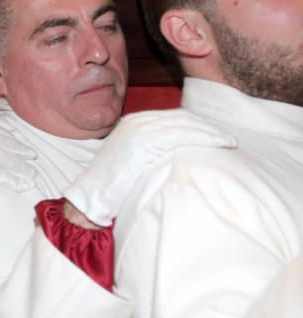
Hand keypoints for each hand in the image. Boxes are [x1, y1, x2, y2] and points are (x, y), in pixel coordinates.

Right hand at [0, 117, 36, 196]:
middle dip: (20, 152)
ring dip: (21, 169)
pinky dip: (13, 180)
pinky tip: (23, 184)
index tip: (20, 145)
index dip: (10, 140)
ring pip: (7, 160)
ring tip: (32, 176)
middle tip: (33, 157)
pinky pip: (1, 174)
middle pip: (4, 144)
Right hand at [64, 109, 235, 225]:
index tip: (217, 135)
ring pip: (184, 124)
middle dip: (208, 127)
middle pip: (182, 118)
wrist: (89, 199)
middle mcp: (135, 123)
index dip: (199, 125)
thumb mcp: (132, 162)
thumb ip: (152, 152)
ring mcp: (137, 131)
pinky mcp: (141, 144)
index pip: (174, 118)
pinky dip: (202, 137)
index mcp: (133, 124)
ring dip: (210, 132)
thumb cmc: (113, 189)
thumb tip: (177, 156)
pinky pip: (179, 135)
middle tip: (229, 138)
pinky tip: (217, 144)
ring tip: (228, 142)